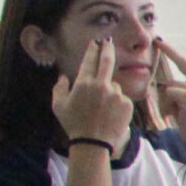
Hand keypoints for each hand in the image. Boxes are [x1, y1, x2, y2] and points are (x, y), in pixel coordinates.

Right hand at [52, 38, 134, 152]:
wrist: (93, 142)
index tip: (95, 42)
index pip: (90, 61)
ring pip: (114, 86)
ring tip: (101, 109)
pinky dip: (117, 103)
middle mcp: (101, 85)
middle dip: (106, 49)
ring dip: (109, 92)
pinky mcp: (127, 103)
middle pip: (107, 61)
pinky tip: (110, 114)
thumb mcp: (58, 106)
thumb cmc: (73, 124)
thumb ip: (59, 88)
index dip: (92, 50)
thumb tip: (63, 77)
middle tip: (107, 42)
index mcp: (84, 84)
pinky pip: (122, 98)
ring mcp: (116, 94)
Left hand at [150, 40, 185, 147]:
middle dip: (168, 61)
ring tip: (178, 112)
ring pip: (170, 85)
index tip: (159, 40)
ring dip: (168, 99)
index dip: (171, 51)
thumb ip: (178, 87)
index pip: (183, 62)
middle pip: (176, 69)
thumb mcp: (185, 99)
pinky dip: (169, 103)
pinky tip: (179, 113)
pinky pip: (170, 92)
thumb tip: (163, 80)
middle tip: (158, 44)